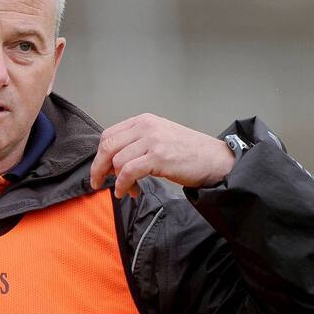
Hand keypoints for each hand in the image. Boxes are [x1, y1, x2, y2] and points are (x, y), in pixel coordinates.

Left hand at [90, 113, 234, 195]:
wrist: (215, 159)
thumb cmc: (189, 152)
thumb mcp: (160, 138)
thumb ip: (137, 144)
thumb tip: (112, 162)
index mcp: (144, 121)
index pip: (109, 135)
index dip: (100, 155)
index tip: (99, 170)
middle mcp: (146, 127)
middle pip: (107, 146)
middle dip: (99, 168)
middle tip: (98, 183)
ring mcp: (152, 141)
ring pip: (117, 161)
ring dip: (116, 180)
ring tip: (126, 190)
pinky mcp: (159, 157)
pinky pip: (128, 172)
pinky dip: (123, 185)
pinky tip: (128, 192)